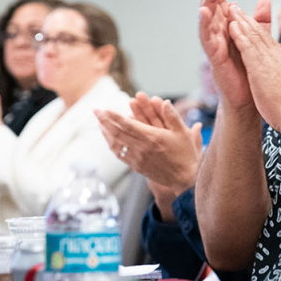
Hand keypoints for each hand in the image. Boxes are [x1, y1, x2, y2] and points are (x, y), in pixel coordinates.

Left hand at [95, 94, 202, 212]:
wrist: (184, 178)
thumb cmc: (185, 154)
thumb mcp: (183, 133)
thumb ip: (173, 116)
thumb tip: (165, 102)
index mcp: (152, 137)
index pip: (127, 125)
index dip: (113, 116)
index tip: (103, 109)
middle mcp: (142, 148)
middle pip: (117, 133)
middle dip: (104, 121)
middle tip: (95, 111)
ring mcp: (138, 158)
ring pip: (116, 144)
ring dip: (105, 133)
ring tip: (99, 124)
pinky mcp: (136, 166)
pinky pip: (120, 155)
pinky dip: (112, 145)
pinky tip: (109, 140)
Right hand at [198, 0, 271, 111]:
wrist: (252, 100)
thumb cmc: (251, 72)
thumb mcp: (258, 41)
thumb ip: (260, 21)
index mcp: (228, 33)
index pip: (221, 7)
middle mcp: (219, 38)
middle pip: (212, 11)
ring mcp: (215, 48)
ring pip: (207, 22)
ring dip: (207, 3)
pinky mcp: (215, 60)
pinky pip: (207, 40)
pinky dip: (205, 25)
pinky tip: (204, 12)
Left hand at [225, 2, 280, 133]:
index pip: (270, 44)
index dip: (259, 32)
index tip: (250, 23)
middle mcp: (278, 57)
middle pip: (261, 35)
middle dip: (249, 20)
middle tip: (238, 8)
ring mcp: (270, 60)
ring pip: (254, 36)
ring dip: (242, 21)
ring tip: (232, 9)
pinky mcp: (260, 66)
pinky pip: (247, 46)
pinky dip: (239, 34)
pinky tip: (231, 25)